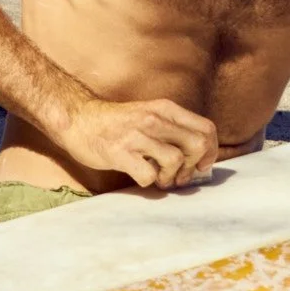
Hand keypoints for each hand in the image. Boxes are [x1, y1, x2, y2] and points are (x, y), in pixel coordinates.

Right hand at [62, 96, 218, 189]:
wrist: (78, 120)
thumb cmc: (118, 123)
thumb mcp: (151, 116)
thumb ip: (174, 130)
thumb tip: (201, 157)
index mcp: (165, 108)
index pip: (207, 129)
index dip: (211, 151)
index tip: (200, 165)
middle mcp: (154, 118)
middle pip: (197, 145)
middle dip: (193, 166)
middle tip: (179, 175)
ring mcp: (137, 135)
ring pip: (176, 160)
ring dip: (171, 177)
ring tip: (159, 178)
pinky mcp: (120, 152)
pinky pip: (148, 175)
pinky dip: (148, 182)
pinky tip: (140, 175)